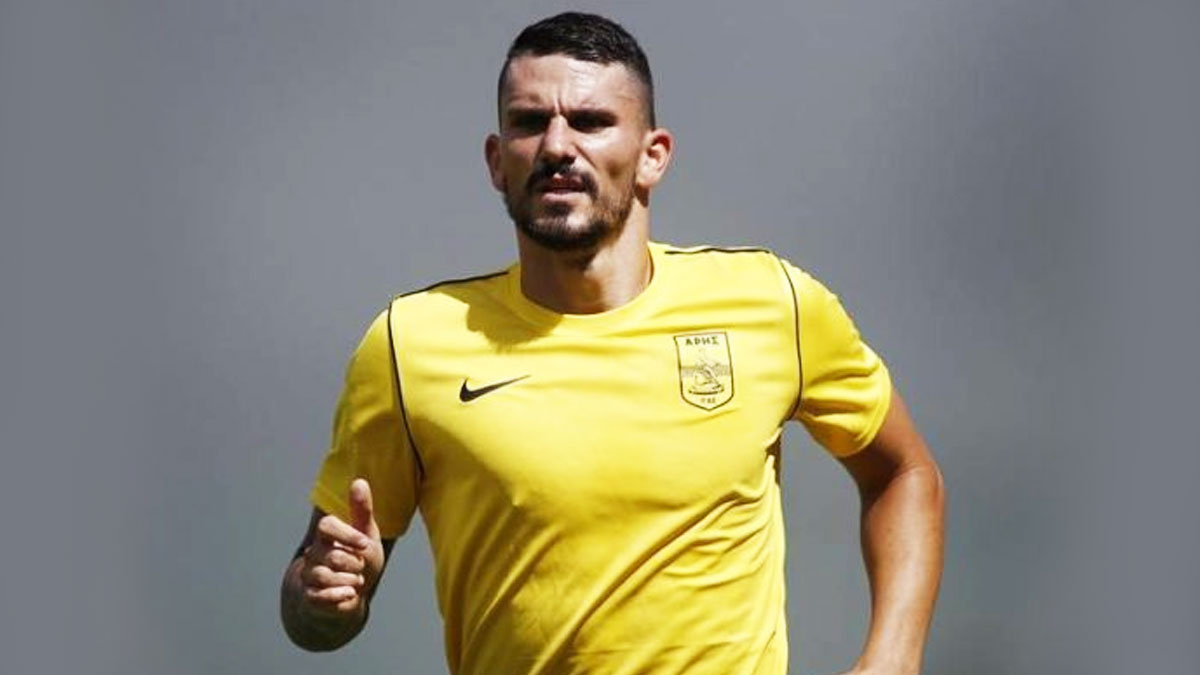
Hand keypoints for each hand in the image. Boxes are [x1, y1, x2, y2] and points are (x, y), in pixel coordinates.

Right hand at [297, 479, 384, 617]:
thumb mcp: (366, 536)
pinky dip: (339, 596)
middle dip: (354, 563)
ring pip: (325, 576)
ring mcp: (310, 575)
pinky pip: (320, 596)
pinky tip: (349, 593)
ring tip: (356, 580)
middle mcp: (314, 553)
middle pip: (332, 555)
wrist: (352, 594)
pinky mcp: (310, 596)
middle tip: (361, 566)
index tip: (365, 544)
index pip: (326, 526)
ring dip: (349, 580)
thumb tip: (359, 481)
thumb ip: (362, 511)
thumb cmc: (359, 560)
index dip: (347, 534)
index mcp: (327, 535)